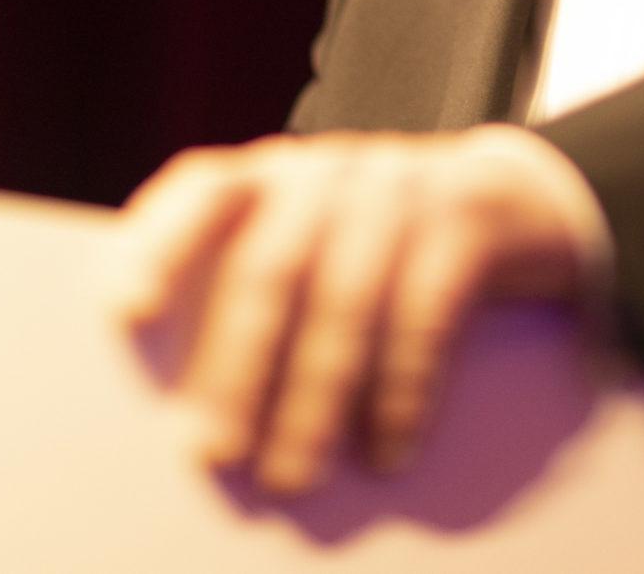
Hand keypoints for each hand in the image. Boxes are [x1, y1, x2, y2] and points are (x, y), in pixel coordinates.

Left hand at [110, 124, 610, 492]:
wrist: (517, 198)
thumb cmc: (387, 245)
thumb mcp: (321, 242)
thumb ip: (262, 282)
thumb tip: (191, 399)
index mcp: (277, 174)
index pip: (205, 189)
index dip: (160, 245)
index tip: (126, 313)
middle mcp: (332, 169)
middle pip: (273, 265)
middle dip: (238, 366)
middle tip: (212, 451)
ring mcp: (402, 188)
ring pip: (346, 297)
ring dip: (314, 396)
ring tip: (292, 473)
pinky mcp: (467, 220)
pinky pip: (426, 310)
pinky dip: (402, 389)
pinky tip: (387, 448)